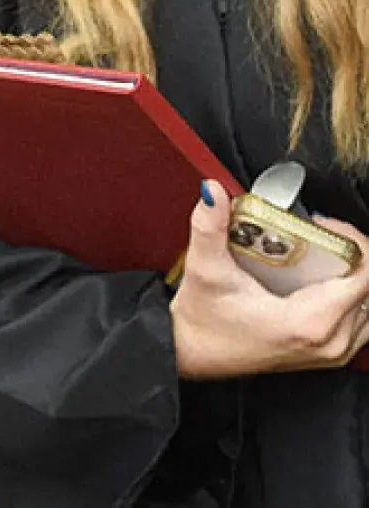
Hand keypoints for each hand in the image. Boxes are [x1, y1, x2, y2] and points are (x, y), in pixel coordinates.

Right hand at [170, 181, 368, 378]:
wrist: (194, 353)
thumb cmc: (203, 322)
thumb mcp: (205, 268)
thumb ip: (210, 224)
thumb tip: (214, 191)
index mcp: (309, 323)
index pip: (365, 276)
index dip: (352, 240)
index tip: (324, 224)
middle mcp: (329, 342)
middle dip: (350, 251)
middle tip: (319, 232)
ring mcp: (333, 352)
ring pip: (368, 305)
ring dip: (353, 273)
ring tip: (322, 252)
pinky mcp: (329, 354)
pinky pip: (361, 319)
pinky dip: (350, 292)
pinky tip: (322, 276)